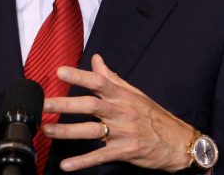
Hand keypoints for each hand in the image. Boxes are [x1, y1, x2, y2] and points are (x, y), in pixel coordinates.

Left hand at [42, 54, 195, 171]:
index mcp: (122, 96)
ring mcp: (123, 133)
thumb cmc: (154, 116)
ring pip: (91, 130)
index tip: (60, 71)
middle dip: (65, 104)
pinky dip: (83, 161)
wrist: (179, 142)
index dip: (79, 76)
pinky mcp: (124, 152)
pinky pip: (100, 156)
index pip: (99, 82)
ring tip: (47, 130)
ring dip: (67, 131)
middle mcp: (121, 112)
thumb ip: (112, 78)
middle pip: (90, 105)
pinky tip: (67, 165)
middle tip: (44, 103)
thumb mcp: (135, 94)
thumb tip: (96, 59)